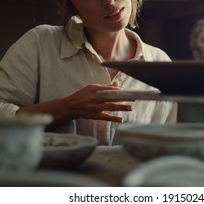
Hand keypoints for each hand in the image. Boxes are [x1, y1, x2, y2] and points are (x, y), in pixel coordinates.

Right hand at [17, 81, 133, 126]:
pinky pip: (104, 117)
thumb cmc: (82, 96)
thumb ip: (105, 87)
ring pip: (109, 107)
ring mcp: (93, 107)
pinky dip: (112, 118)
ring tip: (130, 108)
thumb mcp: (92, 88)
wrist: (69, 106)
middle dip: (124, 98)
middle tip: (134, 98)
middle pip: (111, 97)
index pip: (110, 89)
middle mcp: (94, 97)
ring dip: (121, 107)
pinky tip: (120, 119)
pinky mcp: (92, 115)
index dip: (121, 91)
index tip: (130, 91)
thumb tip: (117, 84)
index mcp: (94, 89)